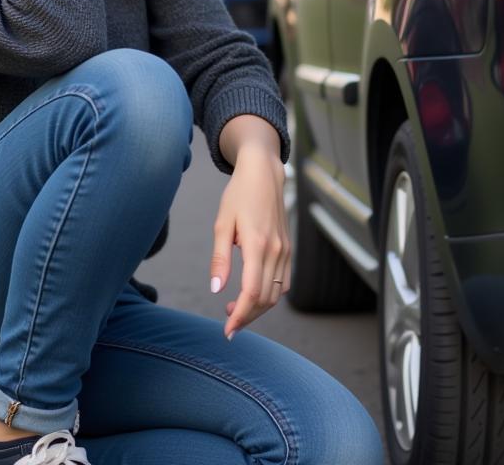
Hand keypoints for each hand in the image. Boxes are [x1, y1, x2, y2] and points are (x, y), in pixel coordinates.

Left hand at [209, 141, 290, 339]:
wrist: (264, 173)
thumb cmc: (239, 195)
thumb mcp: (222, 224)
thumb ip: (220, 258)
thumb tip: (216, 289)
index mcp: (257, 244)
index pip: (252, 292)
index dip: (240, 315)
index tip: (227, 330)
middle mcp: (276, 250)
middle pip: (265, 299)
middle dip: (247, 317)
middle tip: (227, 323)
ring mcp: (285, 250)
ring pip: (276, 294)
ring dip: (258, 308)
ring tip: (236, 308)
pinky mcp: (288, 248)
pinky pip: (284, 282)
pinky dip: (270, 295)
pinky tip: (253, 292)